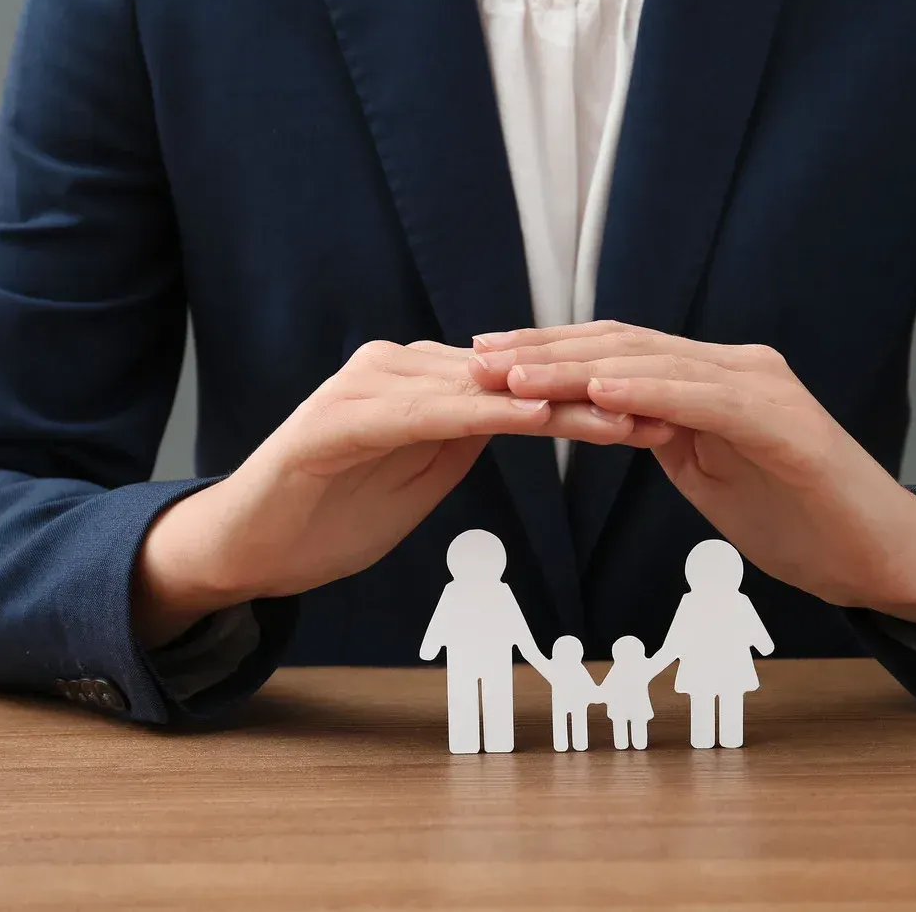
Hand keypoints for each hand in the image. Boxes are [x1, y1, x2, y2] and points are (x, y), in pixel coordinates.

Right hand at [132, 340, 638, 647]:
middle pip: (512, 378)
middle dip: (591, 396)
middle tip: (670, 409)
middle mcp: (396, 369)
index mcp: (421, 382)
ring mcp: (364, 388)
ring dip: (554, 403)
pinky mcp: (336, 420)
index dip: (592, 399)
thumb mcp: (419, 476)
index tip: (663, 415)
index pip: (522, 385)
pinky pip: (424, 413)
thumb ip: (463, 438)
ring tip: (623, 417)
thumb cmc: (332, 515)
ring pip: (479, 390)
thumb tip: (523, 412)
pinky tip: (532, 419)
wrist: (245, 547)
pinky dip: (482, 415)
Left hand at [468, 322, 915, 648]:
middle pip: (624, 346)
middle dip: (545, 351)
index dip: (549, 354)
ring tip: (515, 373)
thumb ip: (662, 435)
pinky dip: (650, 390)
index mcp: (710, 380)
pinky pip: (705, 398)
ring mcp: (761, 388)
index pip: (617, 354)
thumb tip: (603, 416)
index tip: (484, 361)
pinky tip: (600, 391)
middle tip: (477, 357)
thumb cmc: (799, 519)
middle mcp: (733, 368)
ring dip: (578, 366)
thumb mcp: (709, 472)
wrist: (880, 556)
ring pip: (654, 363)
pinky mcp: (784, 422)